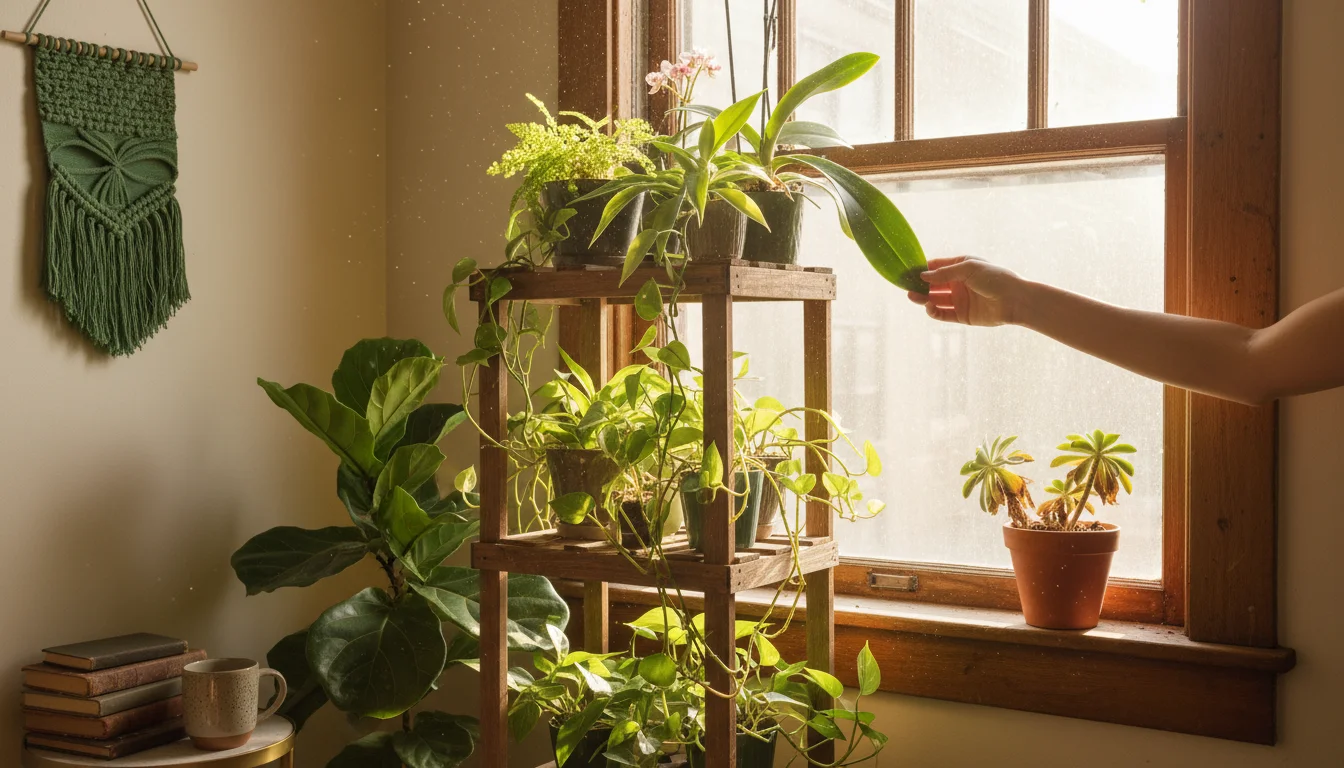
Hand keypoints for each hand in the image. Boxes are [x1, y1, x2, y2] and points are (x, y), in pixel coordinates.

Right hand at [906, 256, 1025, 326]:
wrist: (1014, 300)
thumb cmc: (994, 278)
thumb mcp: (967, 269)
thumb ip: (944, 274)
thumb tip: (922, 275)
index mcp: (961, 267)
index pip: (936, 267)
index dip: (922, 268)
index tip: (907, 271)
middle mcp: (959, 283)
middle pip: (933, 284)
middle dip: (919, 285)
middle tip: (906, 287)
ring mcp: (960, 300)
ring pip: (935, 299)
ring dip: (923, 298)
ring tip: (913, 297)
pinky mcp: (962, 316)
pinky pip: (943, 314)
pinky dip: (934, 312)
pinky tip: (929, 307)